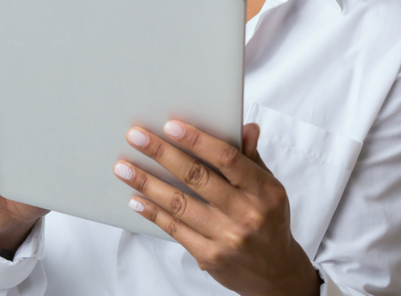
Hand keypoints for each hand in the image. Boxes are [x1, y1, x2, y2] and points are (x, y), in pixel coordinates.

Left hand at [113, 121, 319, 295]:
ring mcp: (228, 237)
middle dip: (162, 154)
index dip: (197, 140)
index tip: (170, 125)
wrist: (277, 273)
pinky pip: (175, 229)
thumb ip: (251, 159)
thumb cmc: (268, 221)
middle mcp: (247, 214)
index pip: (227, 158)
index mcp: (265, 191)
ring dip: (147, 183)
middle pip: (197, 177)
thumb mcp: (269, 189)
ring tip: (123, 168)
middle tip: (136, 136)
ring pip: (180, 203)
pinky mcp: (211, 257)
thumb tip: (245, 127)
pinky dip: (153, 212)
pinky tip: (136, 200)